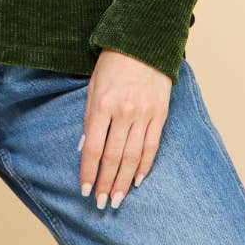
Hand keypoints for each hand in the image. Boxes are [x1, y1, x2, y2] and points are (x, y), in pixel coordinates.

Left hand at [78, 49, 171, 209]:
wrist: (143, 40)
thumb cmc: (113, 61)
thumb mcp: (93, 85)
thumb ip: (89, 117)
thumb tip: (85, 148)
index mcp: (103, 103)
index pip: (94, 148)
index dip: (89, 172)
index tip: (84, 189)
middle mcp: (124, 111)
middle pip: (114, 157)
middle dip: (106, 183)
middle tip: (100, 203)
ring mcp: (144, 114)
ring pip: (133, 157)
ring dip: (124, 181)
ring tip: (117, 199)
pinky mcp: (160, 114)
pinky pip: (152, 146)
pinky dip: (145, 166)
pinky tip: (137, 180)